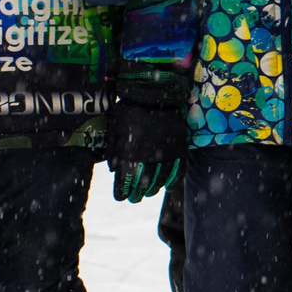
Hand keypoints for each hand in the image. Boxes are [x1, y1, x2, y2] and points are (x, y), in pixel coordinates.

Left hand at [108, 85, 185, 201]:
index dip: (122, 192)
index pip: (126, 181)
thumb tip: (113, 170)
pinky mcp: (179, 148)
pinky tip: (168, 187)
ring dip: (153, 190)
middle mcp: (149, 156)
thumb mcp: (115, 127)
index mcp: (130, 152)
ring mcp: (166, 152)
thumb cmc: (130, 109)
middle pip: (143, 185)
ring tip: (148, 193)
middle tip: (134, 199)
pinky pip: (178, 171)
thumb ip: (112, 150)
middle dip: (137, 194)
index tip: (120, 197)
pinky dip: (173, 182)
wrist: (155, 93)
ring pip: (161, 180)